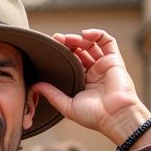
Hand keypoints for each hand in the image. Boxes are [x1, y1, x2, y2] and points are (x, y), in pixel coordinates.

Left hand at [33, 29, 150, 146]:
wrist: (115, 117)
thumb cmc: (94, 116)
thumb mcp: (67, 106)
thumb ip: (52, 94)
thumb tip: (35, 86)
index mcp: (83, 82)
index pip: (71, 62)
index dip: (62, 54)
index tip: (51, 48)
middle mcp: (94, 73)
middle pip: (80, 51)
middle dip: (68, 43)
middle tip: (57, 39)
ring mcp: (104, 65)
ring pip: (91, 44)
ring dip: (79, 38)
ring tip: (68, 38)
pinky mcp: (115, 60)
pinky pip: (108, 41)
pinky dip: (97, 34)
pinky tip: (86, 34)